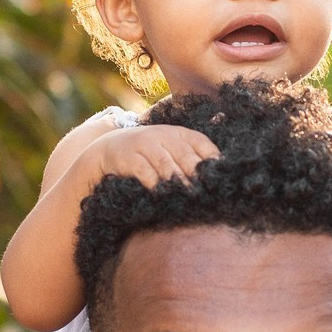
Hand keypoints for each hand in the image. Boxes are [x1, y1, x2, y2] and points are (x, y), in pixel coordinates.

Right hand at [79, 123, 219, 189]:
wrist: (109, 148)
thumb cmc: (148, 153)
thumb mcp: (170, 148)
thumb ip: (191, 157)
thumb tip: (217, 174)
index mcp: (179, 133)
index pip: (201, 143)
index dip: (212, 160)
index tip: (221, 178)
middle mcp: (164, 135)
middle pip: (186, 156)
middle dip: (198, 176)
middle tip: (208, 194)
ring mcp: (145, 144)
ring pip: (167, 165)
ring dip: (179, 182)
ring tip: (190, 197)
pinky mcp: (130, 157)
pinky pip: (145, 172)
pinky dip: (155, 185)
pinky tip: (163, 195)